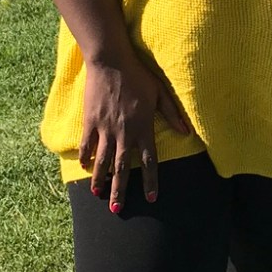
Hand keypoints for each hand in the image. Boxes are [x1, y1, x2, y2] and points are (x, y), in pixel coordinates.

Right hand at [80, 50, 191, 206]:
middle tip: (117, 210)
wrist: (111, 61)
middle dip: (119, 191)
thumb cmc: (138, 75)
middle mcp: (124, 133)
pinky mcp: (91, 121)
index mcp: (143, 128)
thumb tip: (187, 132)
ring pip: (102, 161)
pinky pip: (87, 144)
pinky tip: (85, 167)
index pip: (148, 161)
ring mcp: (105, 129)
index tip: (152, 198)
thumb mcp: (161, 93)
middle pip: (121, 168)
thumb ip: (173, 114)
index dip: (150, 181)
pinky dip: (85, 156)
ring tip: (98, 195)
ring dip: (100, 180)